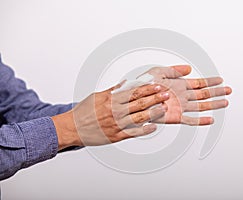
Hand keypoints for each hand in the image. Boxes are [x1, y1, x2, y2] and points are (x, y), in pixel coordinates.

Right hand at [52, 83, 168, 149]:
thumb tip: (125, 83)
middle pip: (139, 103)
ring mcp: (116, 125)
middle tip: (166, 94)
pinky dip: (144, 130)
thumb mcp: (97, 96)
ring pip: (139, 117)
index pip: (134, 92)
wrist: (72, 128)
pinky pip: (133, 133)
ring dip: (153, 112)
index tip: (157, 86)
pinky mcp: (116, 136)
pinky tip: (153, 126)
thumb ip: (113, 91)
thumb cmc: (83, 112)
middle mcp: (115, 112)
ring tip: (163, 108)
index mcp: (111, 100)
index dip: (148, 89)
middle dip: (155, 98)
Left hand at [140, 65, 231, 124]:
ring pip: (201, 106)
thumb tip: (189, 68)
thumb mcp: (158, 71)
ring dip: (214, 104)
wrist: (134, 98)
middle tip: (229, 90)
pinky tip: (211, 120)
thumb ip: (174, 70)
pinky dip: (201, 121)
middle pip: (204, 94)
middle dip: (217, 92)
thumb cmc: (142, 85)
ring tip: (225, 102)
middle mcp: (182, 96)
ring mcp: (180, 107)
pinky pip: (190, 120)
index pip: (198, 82)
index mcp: (179, 85)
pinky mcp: (175, 117)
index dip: (210, 81)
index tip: (220, 80)